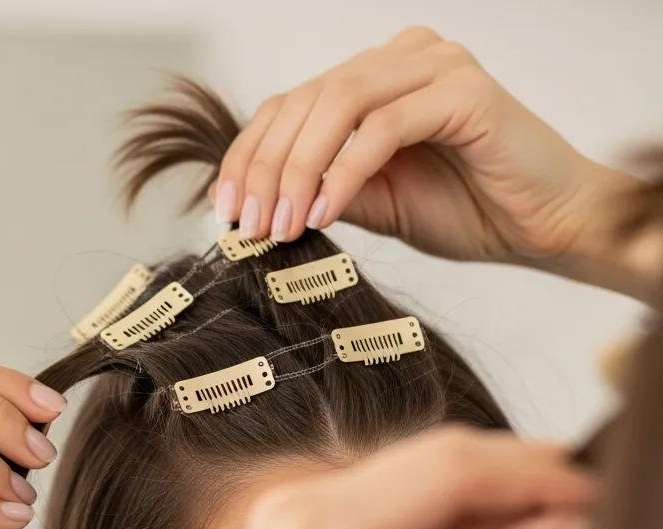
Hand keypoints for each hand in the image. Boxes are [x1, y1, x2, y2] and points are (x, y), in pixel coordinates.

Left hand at [105, 426, 594, 528]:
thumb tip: (566, 527)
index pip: (450, 471)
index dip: (533, 475)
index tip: (598, 493)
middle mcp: (295, 506)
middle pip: (429, 460)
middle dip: (512, 476)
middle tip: (586, 505)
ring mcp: (291, 517)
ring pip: (410, 476)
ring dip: (481, 494)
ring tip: (552, 522)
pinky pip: (384, 506)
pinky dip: (440, 518)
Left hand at [213, 27, 658, 298]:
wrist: (544, 227)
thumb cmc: (467, 210)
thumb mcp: (375, 203)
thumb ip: (324, 188)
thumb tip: (262, 203)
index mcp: (375, 80)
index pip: (291, 104)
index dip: (248, 155)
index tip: (226, 211)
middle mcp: (401, 59)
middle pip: (304, 100)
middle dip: (265, 169)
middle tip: (248, 226)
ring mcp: (433, 66)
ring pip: (336, 104)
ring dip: (298, 171)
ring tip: (281, 225)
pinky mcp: (461, 92)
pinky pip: (382, 128)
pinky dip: (344, 174)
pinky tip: (323, 214)